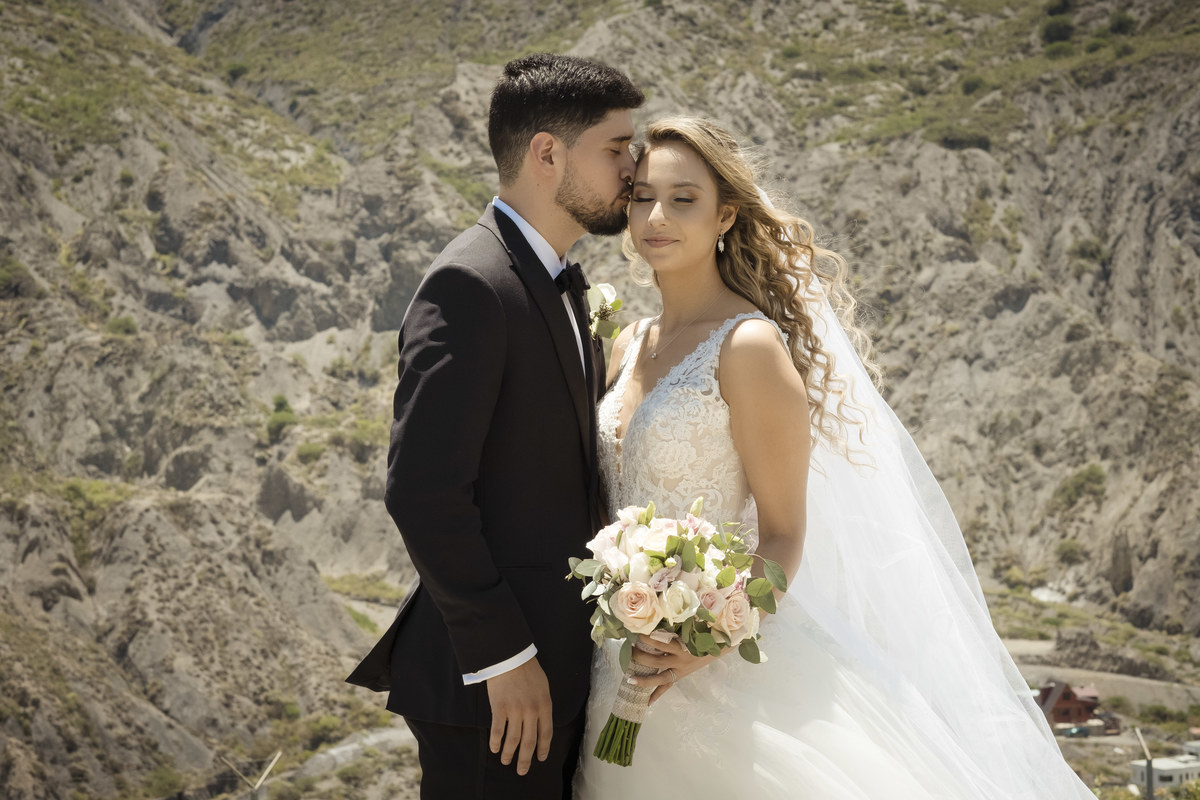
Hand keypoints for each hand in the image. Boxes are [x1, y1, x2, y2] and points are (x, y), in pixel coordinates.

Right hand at [485, 656, 552, 775]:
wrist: (510, 657)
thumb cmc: (528, 670)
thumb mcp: (543, 687)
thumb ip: (542, 705)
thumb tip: (540, 722)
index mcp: (545, 706)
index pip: (546, 734)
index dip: (543, 748)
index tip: (540, 758)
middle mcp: (531, 711)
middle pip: (529, 741)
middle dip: (526, 759)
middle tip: (522, 770)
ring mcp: (515, 710)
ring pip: (513, 740)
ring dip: (509, 753)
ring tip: (505, 761)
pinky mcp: (499, 708)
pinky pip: (497, 730)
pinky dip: (495, 742)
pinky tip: (494, 748)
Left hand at [629, 634, 716, 704]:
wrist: (715, 647)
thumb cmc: (700, 634)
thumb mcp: (689, 629)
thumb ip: (674, 627)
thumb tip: (656, 618)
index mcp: (682, 646)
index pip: (661, 643)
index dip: (648, 639)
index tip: (636, 633)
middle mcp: (680, 660)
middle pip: (657, 661)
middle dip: (641, 656)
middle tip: (629, 649)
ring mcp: (679, 671)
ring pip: (660, 678)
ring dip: (644, 679)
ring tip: (630, 679)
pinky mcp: (679, 677)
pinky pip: (667, 687)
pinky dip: (657, 694)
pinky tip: (647, 703)